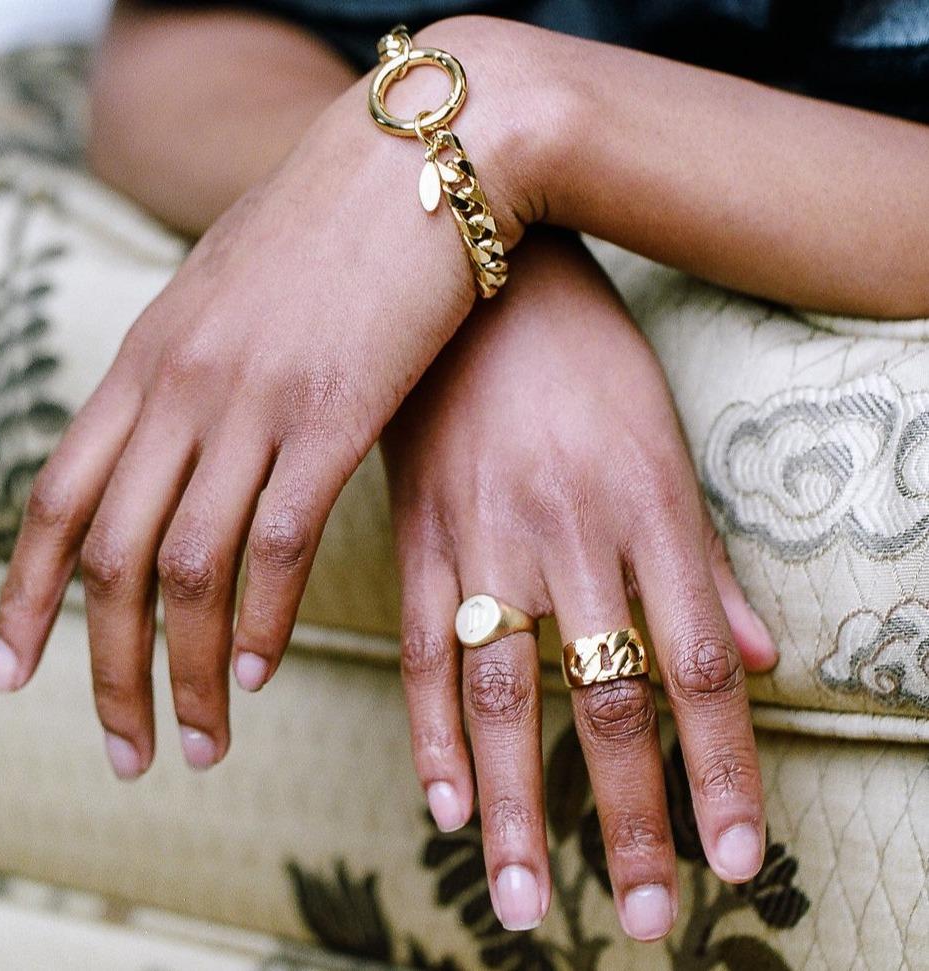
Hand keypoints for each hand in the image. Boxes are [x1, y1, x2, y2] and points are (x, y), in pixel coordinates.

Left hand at [0, 54, 527, 775]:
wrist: (418, 158)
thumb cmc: (334, 229)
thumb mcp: (234, 295)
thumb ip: (197, 369)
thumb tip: (188, 436)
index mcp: (150, 358)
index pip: (59, 497)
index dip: (29, 596)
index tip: (18, 673)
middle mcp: (181, 385)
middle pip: (113, 558)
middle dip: (105, 670)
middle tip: (123, 747)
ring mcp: (252, 399)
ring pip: (187, 566)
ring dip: (183, 669)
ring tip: (197, 740)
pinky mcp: (332, 413)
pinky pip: (276, 539)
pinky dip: (259, 618)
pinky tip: (260, 669)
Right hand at [381, 229, 776, 940]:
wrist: (476, 267)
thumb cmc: (580, 352)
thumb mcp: (659, 438)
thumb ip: (701, 560)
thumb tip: (759, 658)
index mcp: (648, 508)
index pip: (700, 671)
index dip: (725, 774)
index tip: (738, 860)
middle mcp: (573, 535)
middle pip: (610, 703)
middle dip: (630, 822)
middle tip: (646, 921)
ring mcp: (488, 535)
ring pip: (509, 695)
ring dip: (519, 807)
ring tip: (525, 902)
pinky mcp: (419, 528)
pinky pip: (425, 645)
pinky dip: (432, 732)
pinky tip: (443, 802)